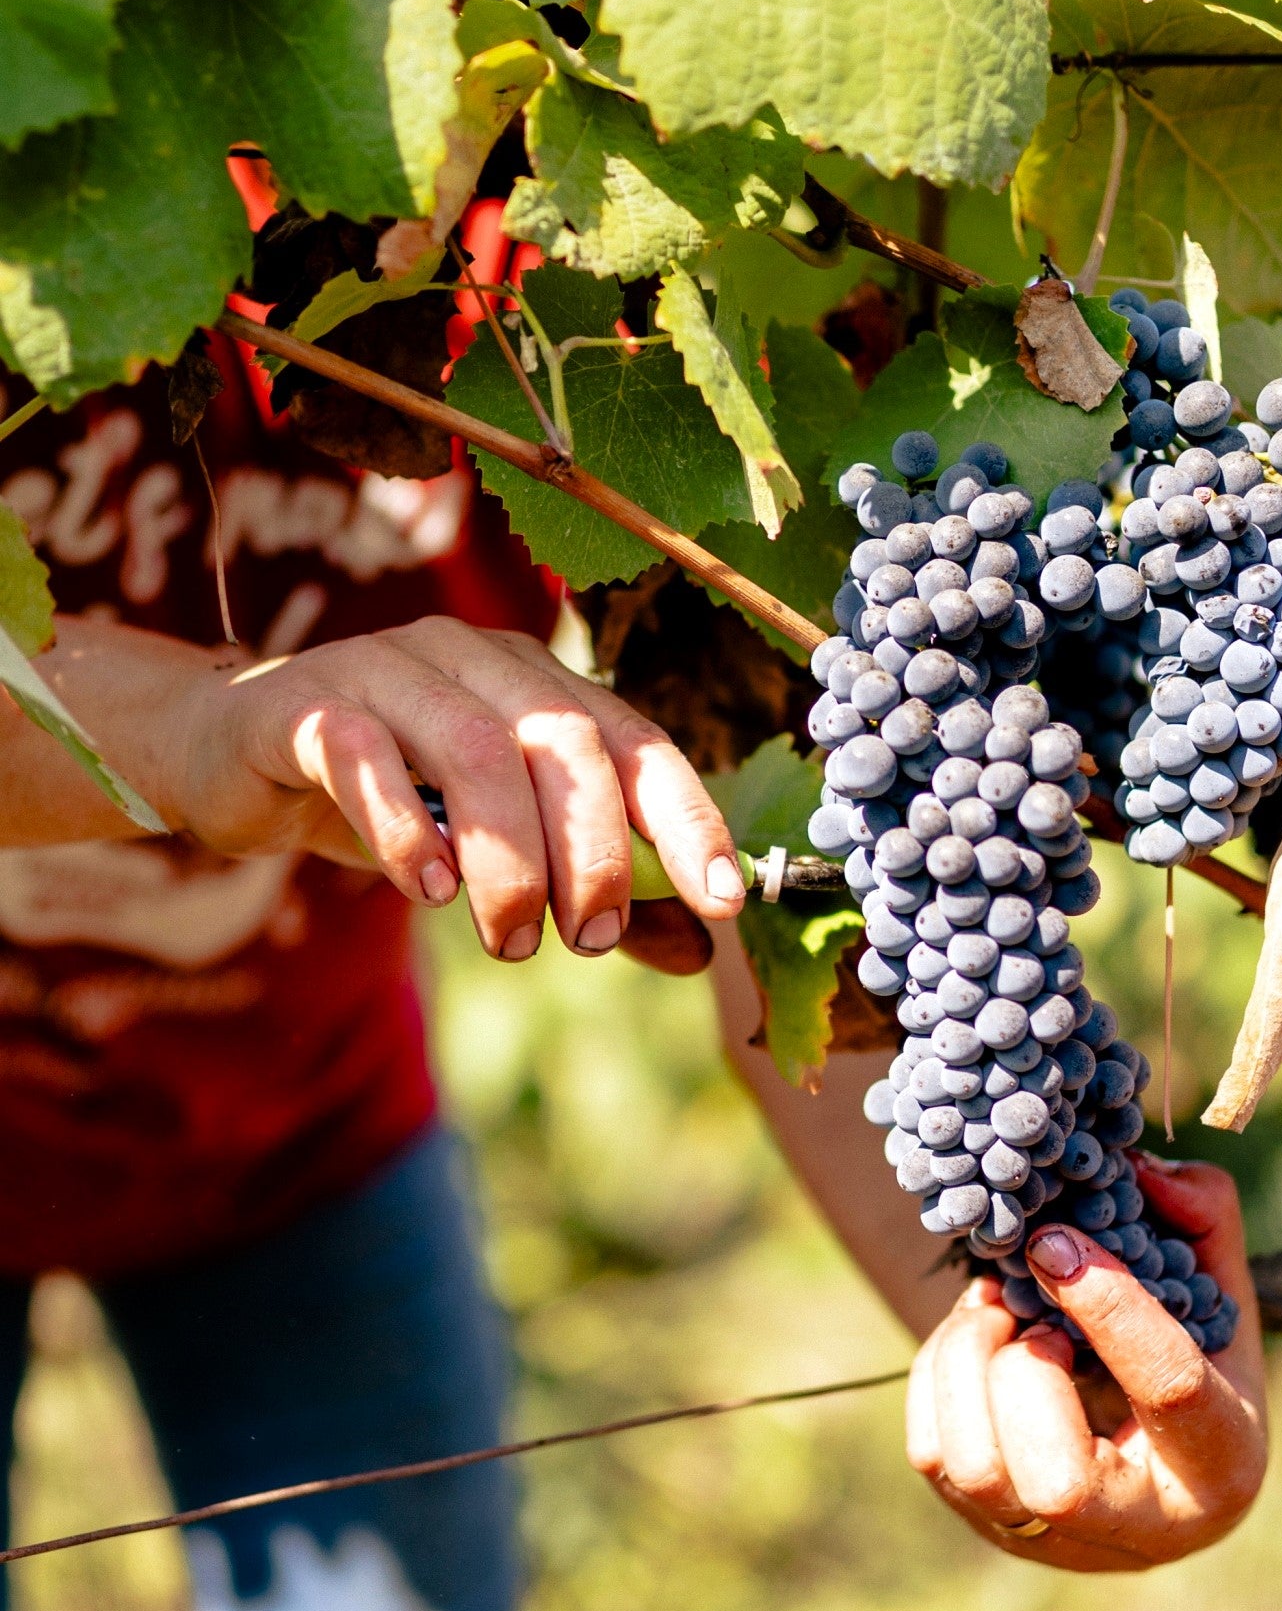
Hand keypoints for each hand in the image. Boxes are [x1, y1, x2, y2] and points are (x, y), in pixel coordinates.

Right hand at [167, 616, 744, 959]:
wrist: (230, 752)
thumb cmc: (389, 797)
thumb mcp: (496, 844)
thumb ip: (590, 888)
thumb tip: (694, 950)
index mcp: (538, 684)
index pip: (637, 740)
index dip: (688, 818)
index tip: (722, 901)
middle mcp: (476, 660)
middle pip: (565, 742)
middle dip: (593, 852)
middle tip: (587, 940)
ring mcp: (388, 668)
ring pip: (475, 747)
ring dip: (508, 858)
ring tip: (511, 939)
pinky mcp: (305, 703)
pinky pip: (363, 752)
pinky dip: (403, 827)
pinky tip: (425, 889)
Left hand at [906, 1156, 1266, 1569]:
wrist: (1150, 1447)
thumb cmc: (1194, 1351)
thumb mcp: (1218, 1286)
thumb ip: (1199, 1218)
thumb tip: (1139, 1173)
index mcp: (1221, 1462)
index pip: (1170, 1392)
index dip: (1108, 1306)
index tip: (1054, 1240)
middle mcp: (1140, 1530)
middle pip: (1054, 1479)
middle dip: (1023, 1369)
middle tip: (1031, 1308)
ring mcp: (1054, 1541)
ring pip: (975, 1468)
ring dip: (971, 1360)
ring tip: (1000, 1310)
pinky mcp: (987, 1523)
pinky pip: (931, 1450)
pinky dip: (940, 1372)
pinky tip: (979, 1337)